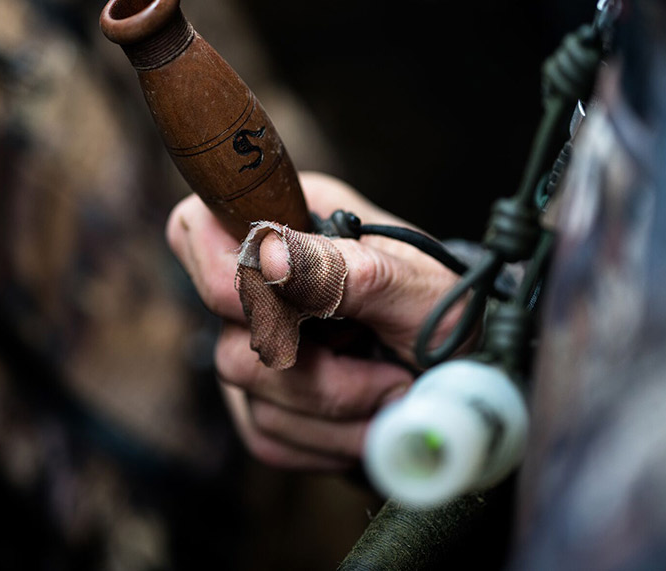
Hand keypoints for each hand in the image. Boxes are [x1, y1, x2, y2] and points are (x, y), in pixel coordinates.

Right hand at [166, 172, 467, 469]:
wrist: (467, 375)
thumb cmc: (447, 313)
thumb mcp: (419, 287)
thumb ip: (345, 268)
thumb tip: (266, 254)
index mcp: (292, 224)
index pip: (198, 229)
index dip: (225, 274)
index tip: (296, 312)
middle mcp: (260, 282)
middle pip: (228, 333)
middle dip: (319, 371)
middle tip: (390, 373)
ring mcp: (253, 344)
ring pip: (247, 393)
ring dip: (335, 413)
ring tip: (392, 395)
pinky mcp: (261, 402)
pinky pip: (266, 436)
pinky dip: (326, 442)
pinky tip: (366, 422)